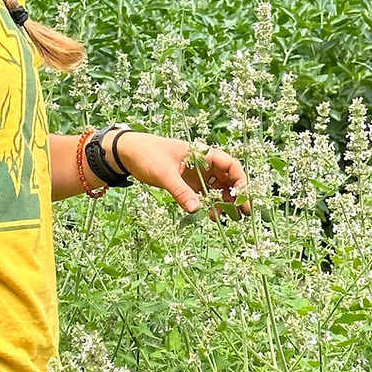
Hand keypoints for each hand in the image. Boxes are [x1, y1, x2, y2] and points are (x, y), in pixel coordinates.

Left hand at [113, 132, 250, 218]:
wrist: (128, 153)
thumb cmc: (147, 155)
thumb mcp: (164, 174)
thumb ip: (180, 191)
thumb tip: (196, 209)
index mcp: (202, 153)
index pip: (230, 165)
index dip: (240, 180)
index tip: (243, 197)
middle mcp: (202, 163)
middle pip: (227, 178)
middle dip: (237, 195)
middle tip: (244, 213)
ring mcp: (195, 173)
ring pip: (217, 187)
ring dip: (225, 201)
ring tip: (231, 218)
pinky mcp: (186, 182)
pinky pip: (203, 194)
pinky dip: (210, 204)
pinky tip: (213, 216)